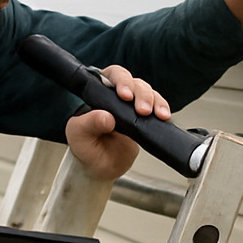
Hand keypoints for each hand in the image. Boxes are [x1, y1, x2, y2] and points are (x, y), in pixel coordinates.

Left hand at [63, 65, 170, 180]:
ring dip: (155, 101)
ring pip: (149, 93)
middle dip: (141, 94)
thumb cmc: (85, 146)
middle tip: (142, 110)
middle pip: (135, 83)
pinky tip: (163, 116)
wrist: (100, 167)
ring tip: (157, 114)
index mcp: (99, 92)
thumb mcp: (79, 135)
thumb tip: (106, 117)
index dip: (121, 81)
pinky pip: (157, 107)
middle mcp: (118, 95)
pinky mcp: (145, 118)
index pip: (112, 76)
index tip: (125, 96)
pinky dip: (163, 109)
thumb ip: (89, 124)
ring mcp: (133, 106)